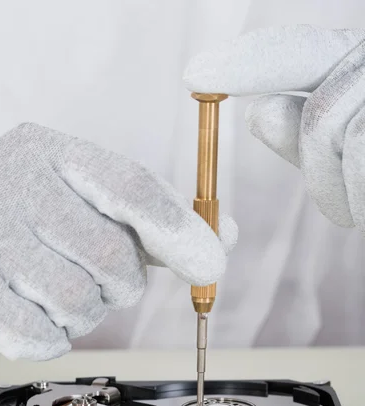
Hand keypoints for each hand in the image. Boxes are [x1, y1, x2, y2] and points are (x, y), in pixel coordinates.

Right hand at [0, 123, 236, 358]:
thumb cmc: (24, 229)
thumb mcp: (81, 203)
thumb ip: (151, 219)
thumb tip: (222, 238)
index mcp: (49, 153)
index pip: (132, 186)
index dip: (179, 229)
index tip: (210, 263)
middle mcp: (14, 186)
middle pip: (112, 255)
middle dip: (121, 284)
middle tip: (95, 277)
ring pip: (79, 302)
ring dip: (82, 313)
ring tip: (52, 291)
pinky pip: (41, 337)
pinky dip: (48, 338)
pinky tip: (27, 312)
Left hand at [184, 25, 364, 230]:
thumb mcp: (360, 151)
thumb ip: (311, 134)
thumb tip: (257, 113)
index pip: (298, 55)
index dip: (247, 64)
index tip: (195, 76)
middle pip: (318, 114)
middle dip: (319, 174)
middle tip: (344, 213)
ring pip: (332, 132)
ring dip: (341, 193)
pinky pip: (360, 154)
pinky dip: (359, 196)